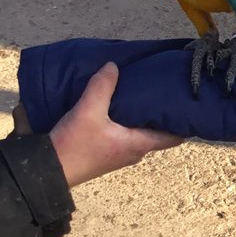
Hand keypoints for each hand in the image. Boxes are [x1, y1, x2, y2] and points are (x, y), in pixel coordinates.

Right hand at [49, 62, 181, 186]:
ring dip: (142, 117)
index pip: (174, 137)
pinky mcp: (106, 152)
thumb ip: (102, 87)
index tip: (188, 104)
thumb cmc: (73, 145)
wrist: (48, 170)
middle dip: (162, 114)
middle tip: (164, 92)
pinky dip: (127, 121)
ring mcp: (120, 154)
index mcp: (139, 144)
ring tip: (142, 94)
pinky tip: (119, 106)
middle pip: (157, 132)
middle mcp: (134, 151)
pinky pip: (125, 134)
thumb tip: (113, 66)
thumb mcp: (88, 111)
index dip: (184, 122)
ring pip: (140, 132)